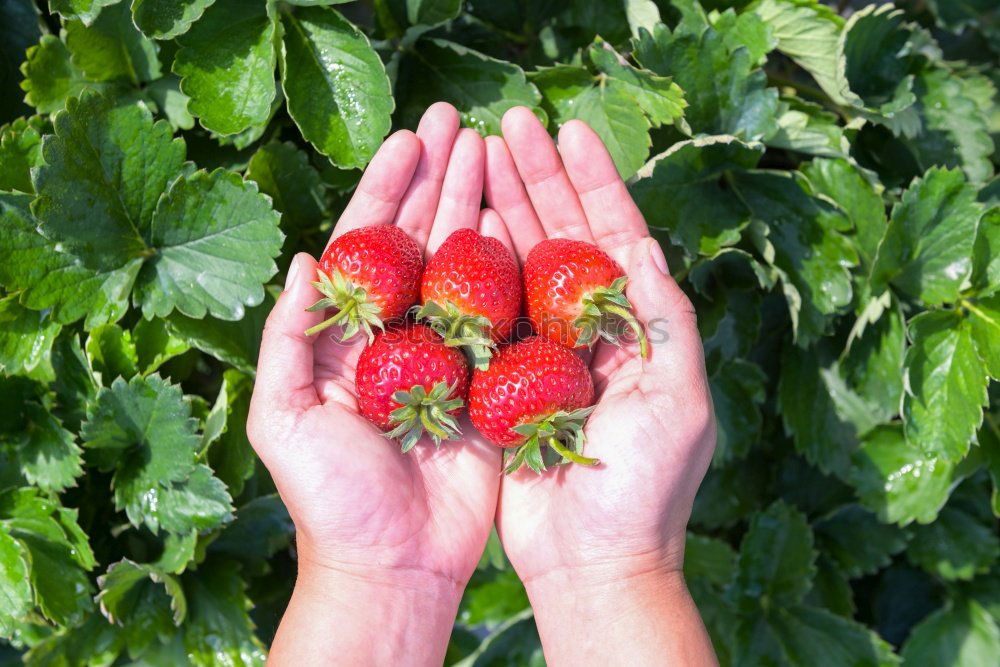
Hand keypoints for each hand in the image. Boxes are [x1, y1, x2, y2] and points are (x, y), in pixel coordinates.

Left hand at [247, 103, 506, 665]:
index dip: (386, 190)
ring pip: (465, 266)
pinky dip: (513, 270)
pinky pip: (504, 317)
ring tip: (494, 152)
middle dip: (439, 180)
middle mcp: (401, 335)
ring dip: (477, 208)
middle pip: (421, 242)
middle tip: (460, 124)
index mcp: (349, 337)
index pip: (367, 246)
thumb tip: (303, 260)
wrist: (395, 563)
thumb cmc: (330, 499)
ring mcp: (449, 355)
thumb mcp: (284, 419)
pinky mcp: (491, 382)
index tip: (409, 139)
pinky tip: (523, 223)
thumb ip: (287, 340)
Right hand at [484, 108, 717, 664]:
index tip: (569, 131)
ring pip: (520, 265)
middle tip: (505, 124)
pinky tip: (457, 227)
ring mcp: (544, 352)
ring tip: (475, 155)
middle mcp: (590, 330)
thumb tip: (645, 246)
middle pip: (562, 237)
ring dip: (502, 208)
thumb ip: (665, 322)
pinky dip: (473, 271)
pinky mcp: (504, 380)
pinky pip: (486, 315)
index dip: (595, 182)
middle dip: (537, 179)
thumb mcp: (679, 401)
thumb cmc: (646, 489)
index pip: (616, 237)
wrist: (593, 561)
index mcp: (638, 328)